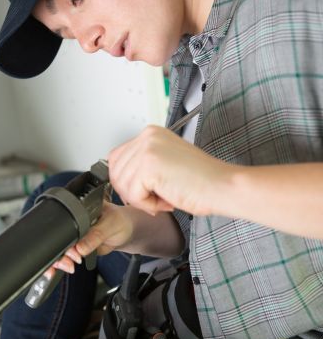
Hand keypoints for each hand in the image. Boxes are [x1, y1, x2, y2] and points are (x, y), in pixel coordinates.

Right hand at [50, 201, 133, 273]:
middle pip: (60, 238)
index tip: (69, 250)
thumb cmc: (121, 221)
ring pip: (62, 249)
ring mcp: (76, 236)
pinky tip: (68, 267)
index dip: (62, 237)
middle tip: (68, 262)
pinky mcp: (79, 247)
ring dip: (61, 260)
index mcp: (79, 210)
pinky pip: (69, 256)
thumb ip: (96, 236)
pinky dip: (66, 264)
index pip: (64, 223)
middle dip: (60, 253)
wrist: (129, 232)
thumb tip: (80, 247)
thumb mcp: (110, 225)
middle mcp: (74, 222)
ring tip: (69, 266)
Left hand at [108, 125, 229, 216]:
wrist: (223, 187)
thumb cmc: (202, 181)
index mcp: (151, 133)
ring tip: (165, 198)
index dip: (127, 181)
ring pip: (122, 184)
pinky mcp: (149, 165)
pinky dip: (148, 205)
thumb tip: (119, 178)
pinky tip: (167, 200)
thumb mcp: (165, 165)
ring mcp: (147, 149)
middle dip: (133, 192)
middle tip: (157, 198)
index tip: (147, 190)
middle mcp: (147, 136)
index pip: (117, 158)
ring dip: (142, 200)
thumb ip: (142, 165)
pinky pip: (133, 194)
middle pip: (115, 171)